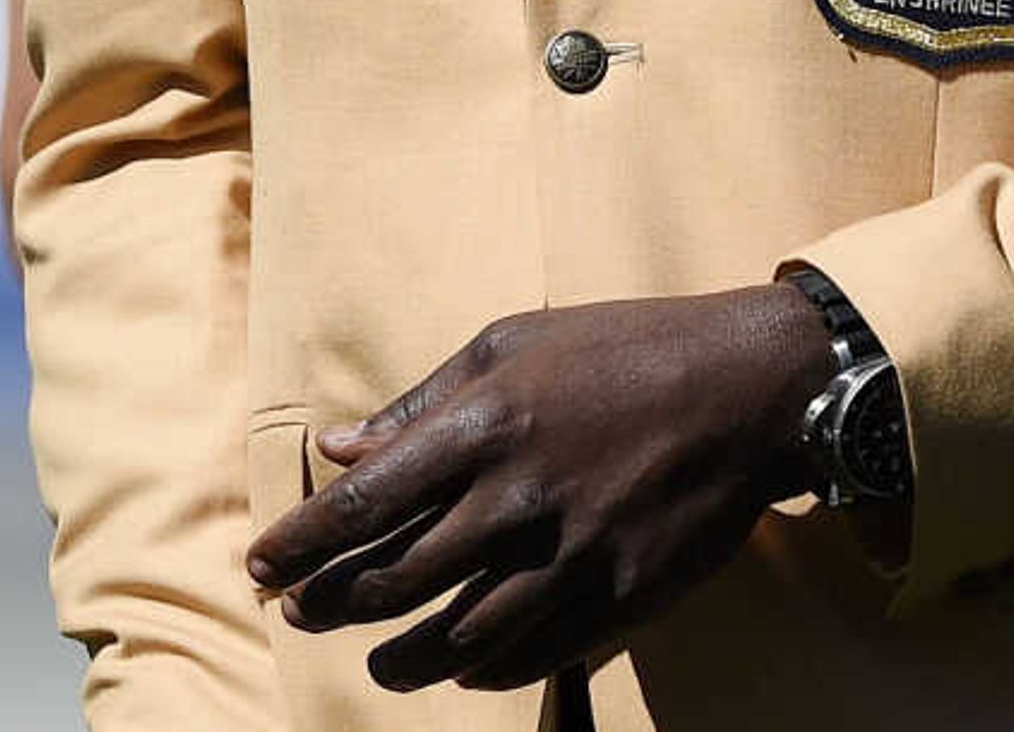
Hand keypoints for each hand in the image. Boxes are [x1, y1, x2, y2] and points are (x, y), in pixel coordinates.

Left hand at [246, 283, 828, 692]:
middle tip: (303, 612)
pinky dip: (479, 671)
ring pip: (451, 639)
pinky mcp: (615, 597)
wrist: (751, 386)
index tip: (262, 566)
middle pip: (391, 582)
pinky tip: (460, 668)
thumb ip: (421, 403)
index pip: (358, 505)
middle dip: (330, 606)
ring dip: (397, 659)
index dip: (297, 545)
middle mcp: (516, 498)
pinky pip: (526, 657)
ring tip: (378, 662)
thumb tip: (336, 447)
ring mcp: (567, 556)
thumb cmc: (626, 349)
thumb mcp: (516, 342)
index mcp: (484, 425)